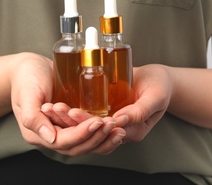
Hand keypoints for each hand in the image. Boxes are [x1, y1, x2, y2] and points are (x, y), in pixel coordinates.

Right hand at [10, 53, 124, 155]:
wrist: (29, 67)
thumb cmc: (26, 78)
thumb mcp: (27, 94)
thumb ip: (33, 117)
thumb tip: (50, 138)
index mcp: (36, 134)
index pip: (64, 141)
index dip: (82, 134)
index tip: (98, 122)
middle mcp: (50, 136)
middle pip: (77, 147)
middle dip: (97, 137)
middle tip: (113, 125)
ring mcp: (61, 130)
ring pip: (85, 143)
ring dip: (102, 139)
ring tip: (118, 129)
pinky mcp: (70, 123)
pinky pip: (86, 133)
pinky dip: (100, 133)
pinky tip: (114, 126)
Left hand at [45, 65, 171, 143]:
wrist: (157, 77)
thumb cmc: (160, 86)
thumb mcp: (156, 97)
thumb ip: (140, 110)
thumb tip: (119, 121)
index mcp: (133, 131)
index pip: (107, 133)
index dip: (88, 124)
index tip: (72, 112)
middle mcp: (119, 131)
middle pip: (92, 132)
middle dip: (71, 121)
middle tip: (55, 108)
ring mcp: (110, 121)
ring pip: (86, 126)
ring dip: (67, 118)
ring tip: (51, 107)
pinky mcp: (104, 111)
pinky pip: (86, 115)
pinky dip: (71, 111)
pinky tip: (58, 102)